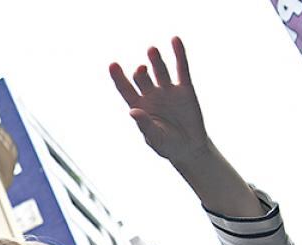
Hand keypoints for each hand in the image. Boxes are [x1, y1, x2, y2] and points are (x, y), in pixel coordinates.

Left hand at [109, 37, 209, 167]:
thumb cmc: (167, 145)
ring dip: (155, 60)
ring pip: (159, 71)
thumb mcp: (155, 138)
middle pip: (142, 78)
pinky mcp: (185, 89)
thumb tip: (132, 111)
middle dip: (140, 73)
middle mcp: (151, 95)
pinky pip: (181, 69)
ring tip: (151, 50)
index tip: (112, 64)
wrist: (189, 148)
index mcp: (139, 106)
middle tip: (141, 70)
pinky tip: (175, 40)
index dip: (118, 77)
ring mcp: (168, 90)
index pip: (125, 89)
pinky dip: (179, 54)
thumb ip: (144, 125)